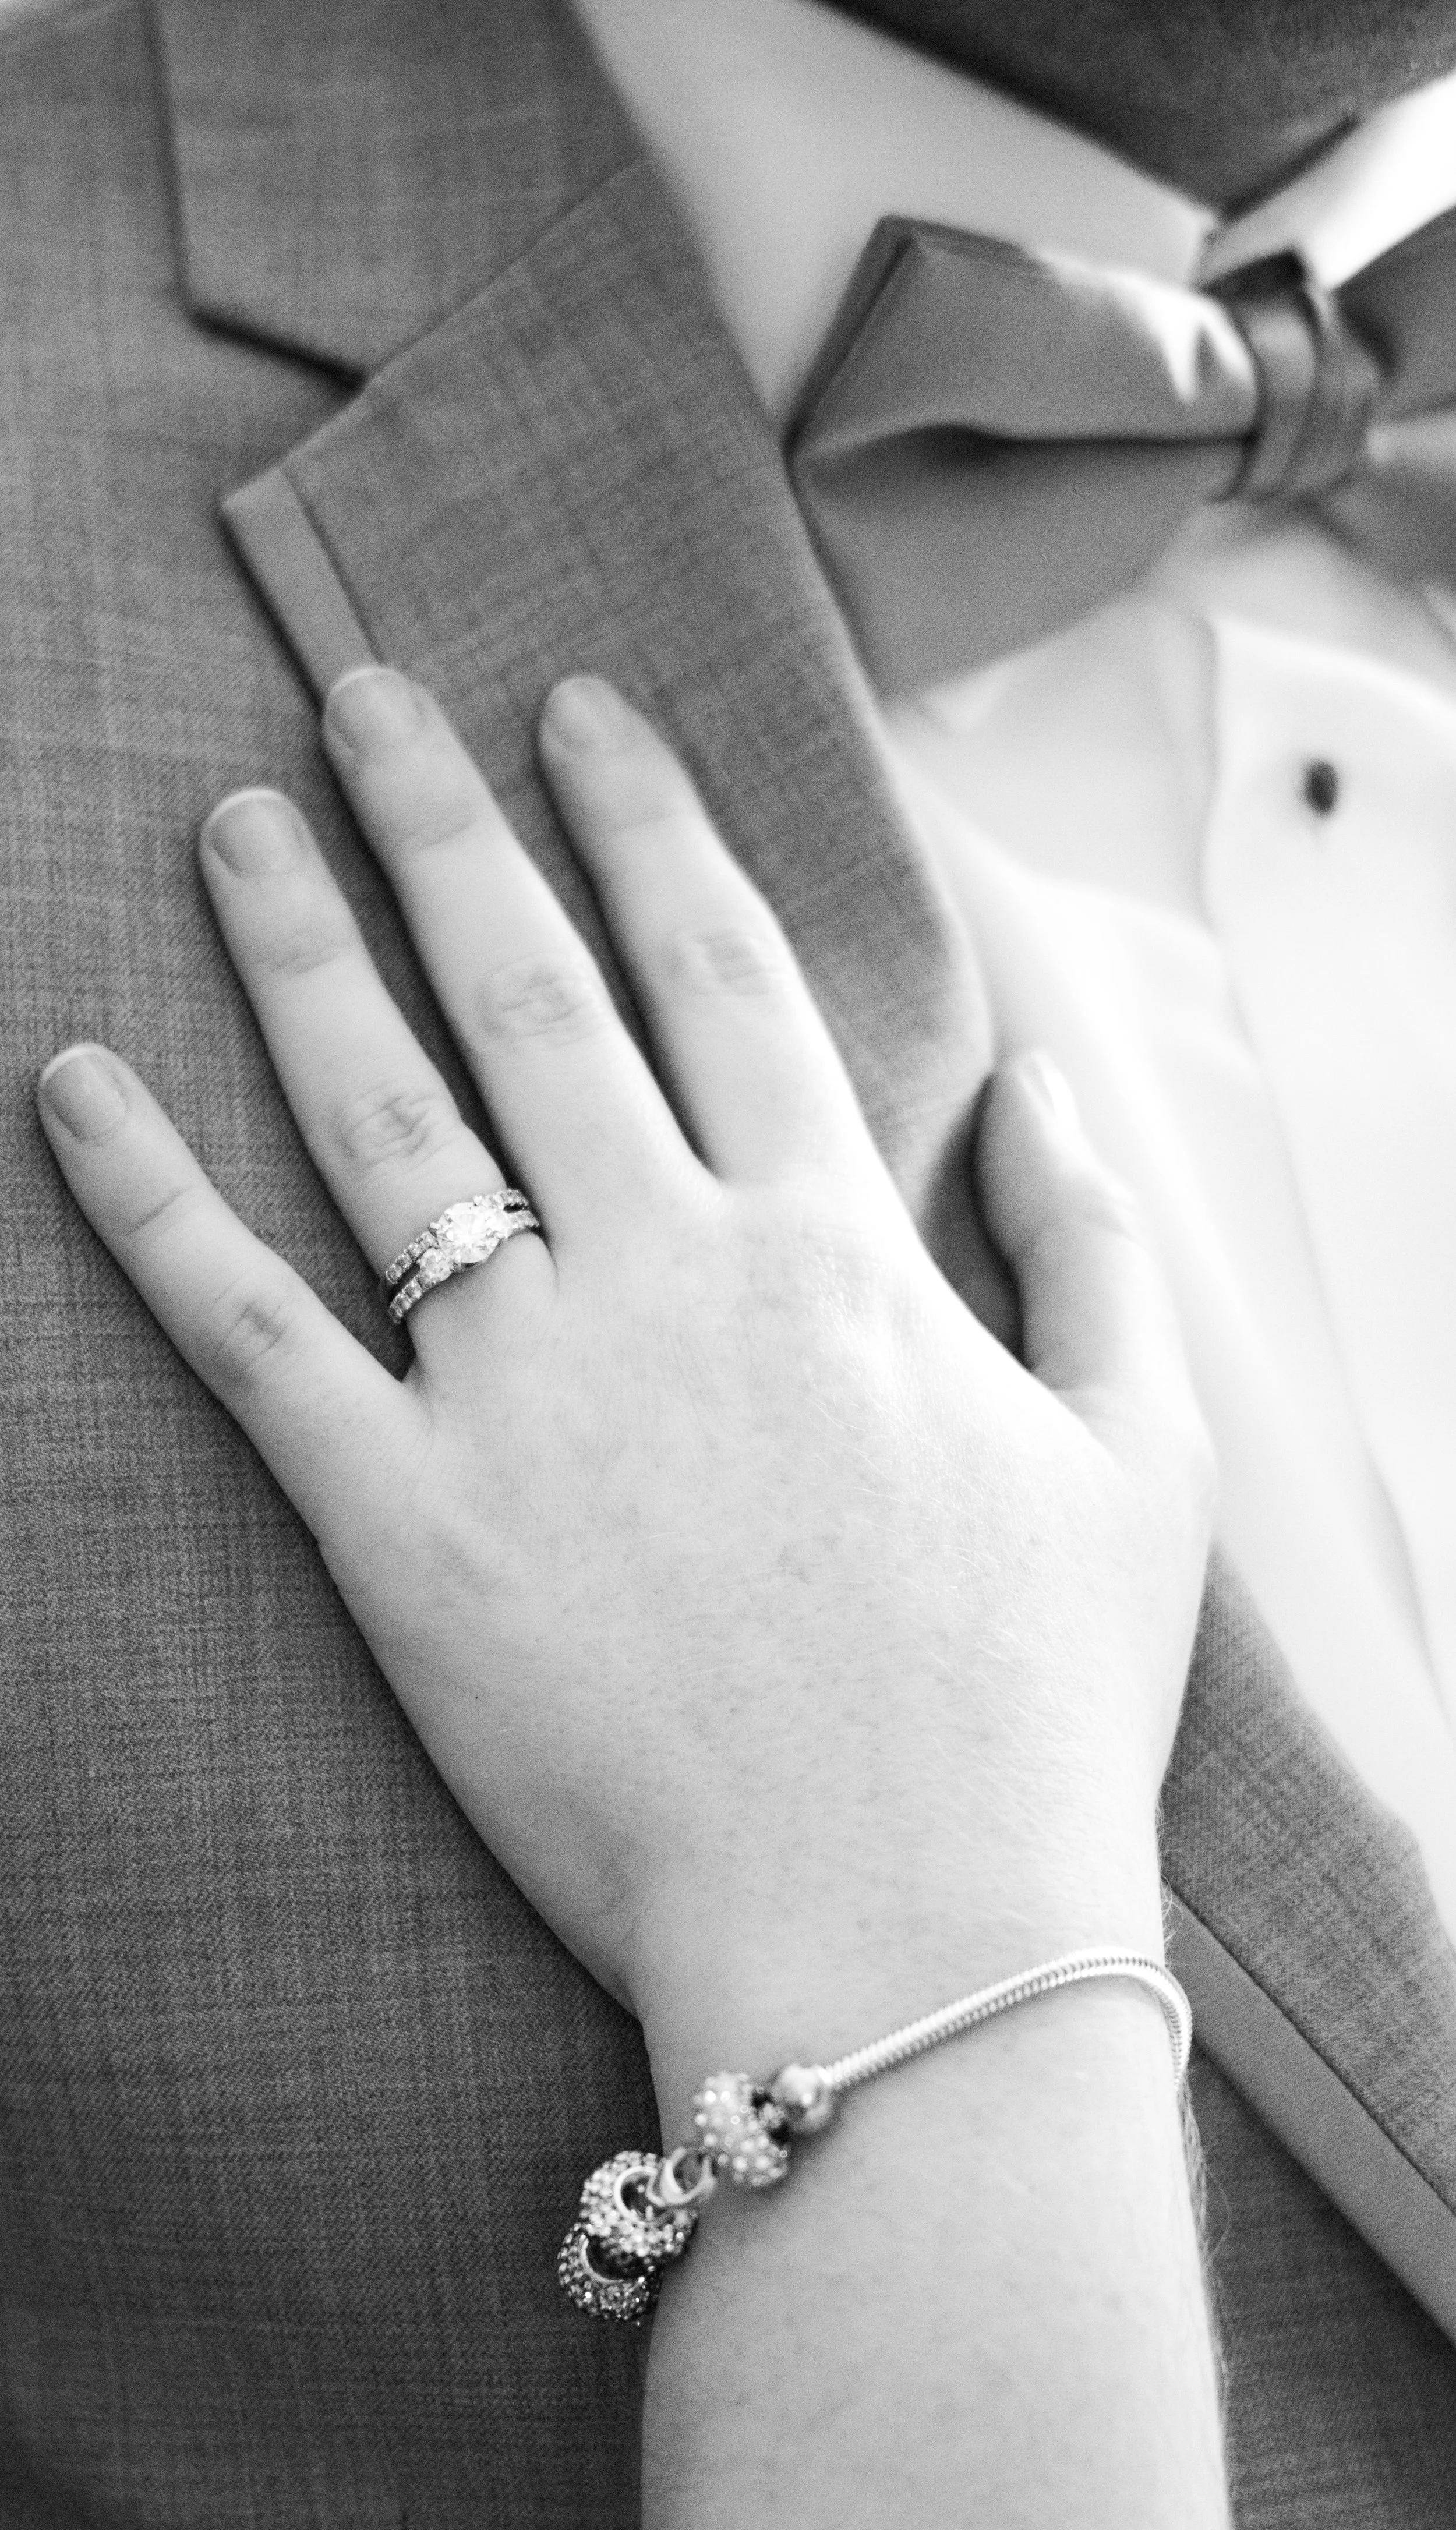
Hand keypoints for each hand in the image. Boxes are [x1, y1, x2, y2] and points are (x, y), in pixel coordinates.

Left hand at [38, 668, 1211, 2108]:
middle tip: (361, 698)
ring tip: (231, 827)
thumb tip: (1045, 1093)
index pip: (716, 969)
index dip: (643, 820)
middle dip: (444, 823)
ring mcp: (522, 1391)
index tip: (579, 713)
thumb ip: (1094, 1248)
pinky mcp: (403, 1524)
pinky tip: (67, 1084)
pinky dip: (144, 1201)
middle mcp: (664, 1273)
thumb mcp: (1140, 1453)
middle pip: (527, 993)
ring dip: (296, 952)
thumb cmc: (1032, 1706)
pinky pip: (245, 1329)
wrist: (902, 1933)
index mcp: (829, 1245)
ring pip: (381, 1116)